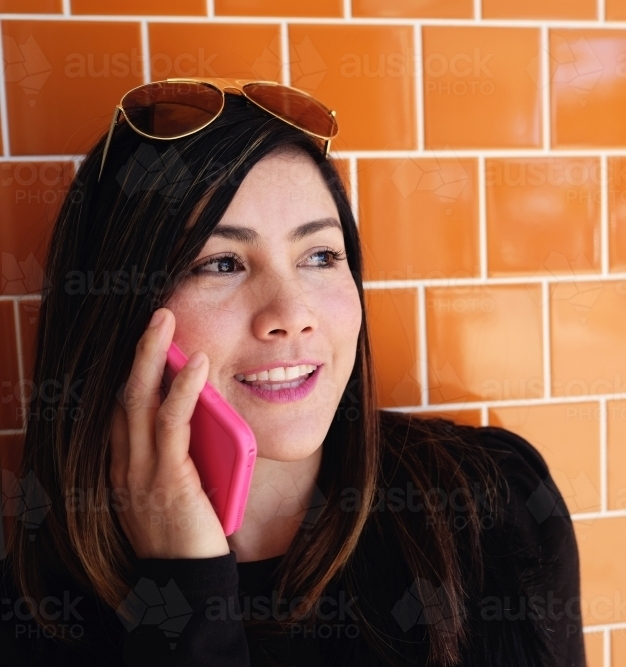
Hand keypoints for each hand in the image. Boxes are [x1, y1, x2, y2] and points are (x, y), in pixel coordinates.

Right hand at [109, 307, 229, 559]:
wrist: (186, 580)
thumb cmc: (192, 532)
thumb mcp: (184, 484)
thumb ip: (187, 451)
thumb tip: (211, 413)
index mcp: (125, 465)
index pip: (124, 407)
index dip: (135, 370)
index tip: (153, 339)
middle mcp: (124, 463)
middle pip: (124, 394)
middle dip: (139, 352)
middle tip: (156, 315)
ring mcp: (140, 470)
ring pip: (139, 400)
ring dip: (152, 357)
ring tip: (164, 322)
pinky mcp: (166, 478)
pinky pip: (171, 424)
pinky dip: (182, 390)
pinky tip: (196, 365)